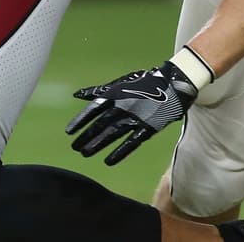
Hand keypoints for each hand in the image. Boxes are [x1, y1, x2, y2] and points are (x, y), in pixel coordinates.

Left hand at [65, 58, 199, 164]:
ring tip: (85, 154)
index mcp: (116, 94)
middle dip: (86, 136)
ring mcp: (135, 117)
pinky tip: (109, 161)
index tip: (69, 132)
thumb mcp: (121, 82)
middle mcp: (123, 106)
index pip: (93, 109)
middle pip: (100, 124)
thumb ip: (99, 91)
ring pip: (112, 134)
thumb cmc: (145, 81)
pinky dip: (120, 152)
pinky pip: (131, 142)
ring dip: (98, 145)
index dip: (80, 121)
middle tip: (74, 147)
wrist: (174, 82)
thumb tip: (77, 94)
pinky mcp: (148, 128)